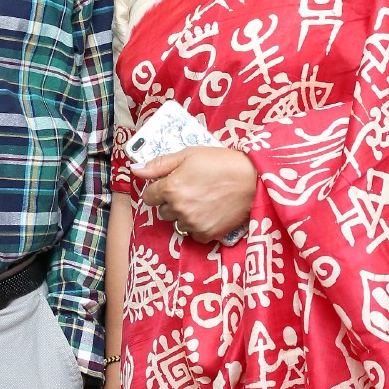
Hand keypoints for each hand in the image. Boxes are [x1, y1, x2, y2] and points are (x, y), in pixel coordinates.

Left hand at [134, 146, 256, 242]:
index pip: (149, 197)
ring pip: (178, 223)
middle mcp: (179, 208)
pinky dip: (199, 226)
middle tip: (192, 190)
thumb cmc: (221, 162)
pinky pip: (194, 234)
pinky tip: (210, 212)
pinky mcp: (207, 234)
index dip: (159, 190)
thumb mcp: (188, 155)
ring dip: (185, 215)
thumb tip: (134, 169)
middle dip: (172, 202)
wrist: (253, 178)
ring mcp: (193, 223)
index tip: (172, 185)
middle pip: (163, 211)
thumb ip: (159, 164)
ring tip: (203, 201)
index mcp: (170, 188)